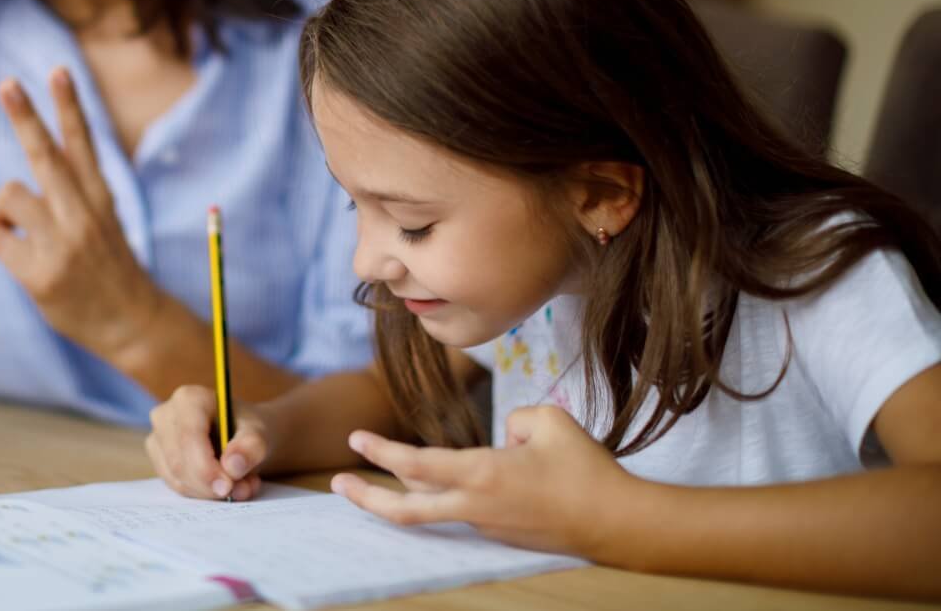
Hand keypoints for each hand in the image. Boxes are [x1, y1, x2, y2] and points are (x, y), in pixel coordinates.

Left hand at [0, 67, 162, 355]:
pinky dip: (2, 244)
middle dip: (25, 118)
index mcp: (99, 197)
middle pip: (45, 157)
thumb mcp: (96, 222)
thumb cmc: (105, 267)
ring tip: (12, 224)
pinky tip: (21, 259)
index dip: (69, 106)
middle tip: (7, 84)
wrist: (130, 322)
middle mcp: (83, 216)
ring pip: (7, 197)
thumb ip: (52, 201)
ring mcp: (63, 246)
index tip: (58, 71)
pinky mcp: (42, 275)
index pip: (82, 143)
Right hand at [146, 385, 273, 500]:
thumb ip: (251, 448)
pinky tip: (224, 486)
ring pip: (177, 479)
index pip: (188, 437)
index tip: (227, 487)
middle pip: (179, 462)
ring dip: (210, 492)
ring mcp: (157, 439)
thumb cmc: (246, 428)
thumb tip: (233, 466)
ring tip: (241, 485)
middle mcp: (165, 415)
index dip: (205, 467)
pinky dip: (203, 494)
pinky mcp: (158, 460)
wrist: (241, 434)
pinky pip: (177, 486)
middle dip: (210, 485)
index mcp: (189, 399)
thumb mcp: (259, 434)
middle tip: (240, 491)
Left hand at [330, 405, 639, 557]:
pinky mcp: (501, 534)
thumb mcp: (548, 421)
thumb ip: (514, 419)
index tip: (354, 438)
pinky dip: (449, 493)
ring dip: (410, 490)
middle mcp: (476, 505)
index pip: (416, 463)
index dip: (381, 452)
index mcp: (482, 474)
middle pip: (407, 509)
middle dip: (367, 498)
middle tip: (337, 484)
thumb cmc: (585, 469)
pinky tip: (449, 478)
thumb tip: (503, 438)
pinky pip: (463, 508)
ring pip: (435, 505)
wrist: (617, 523)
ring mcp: (487, 524)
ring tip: (386, 473)